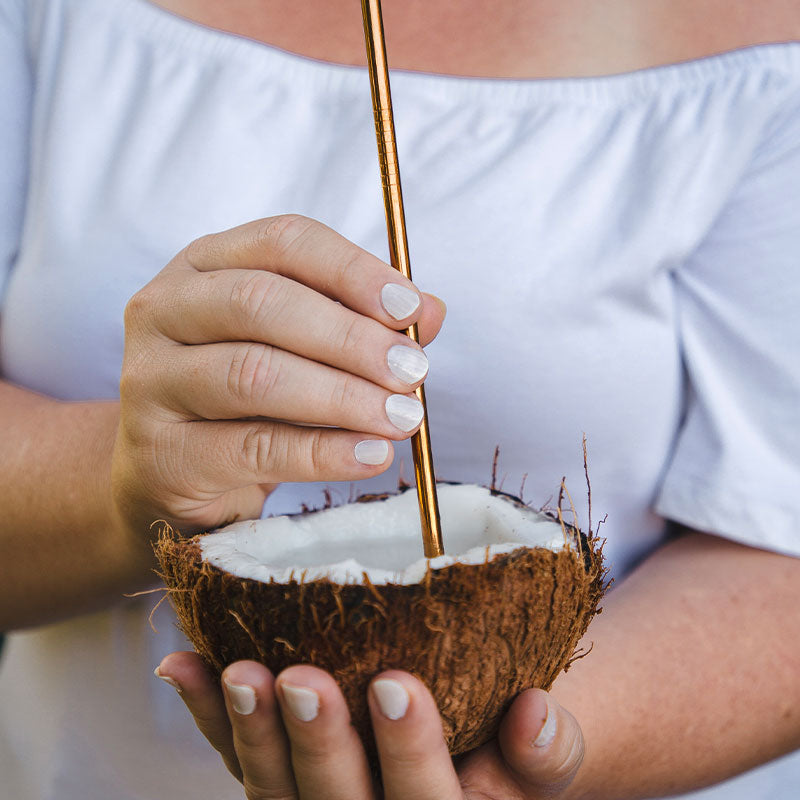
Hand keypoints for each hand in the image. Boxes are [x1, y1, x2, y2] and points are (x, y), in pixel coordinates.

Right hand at [110, 215, 445, 537]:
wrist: (172, 471)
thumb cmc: (245, 396)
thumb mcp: (300, 347)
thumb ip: (360, 322)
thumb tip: (431, 311)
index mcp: (204, 264)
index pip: (282, 241)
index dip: (352, 270)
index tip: (410, 308)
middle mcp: (165, 309)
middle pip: (261, 303)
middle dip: (349, 337)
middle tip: (412, 370)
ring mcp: (151, 380)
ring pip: (254, 374)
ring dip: (343, 396)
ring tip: (403, 417)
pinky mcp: (161, 452)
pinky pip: (252, 448)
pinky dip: (321, 453)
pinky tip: (370, 455)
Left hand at [155, 654, 584, 799]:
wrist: (454, 766)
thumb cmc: (501, 760)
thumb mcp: (538, 763)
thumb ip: (546, 752)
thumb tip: (535, 713)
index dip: (409, 756)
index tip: (394, 684)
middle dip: (319, 748)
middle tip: (303, 678)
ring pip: (273, 792)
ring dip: (251, 734)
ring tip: (241, 673)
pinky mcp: (278, 784)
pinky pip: (234, 757)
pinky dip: (207, 715)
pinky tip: (184, 664)